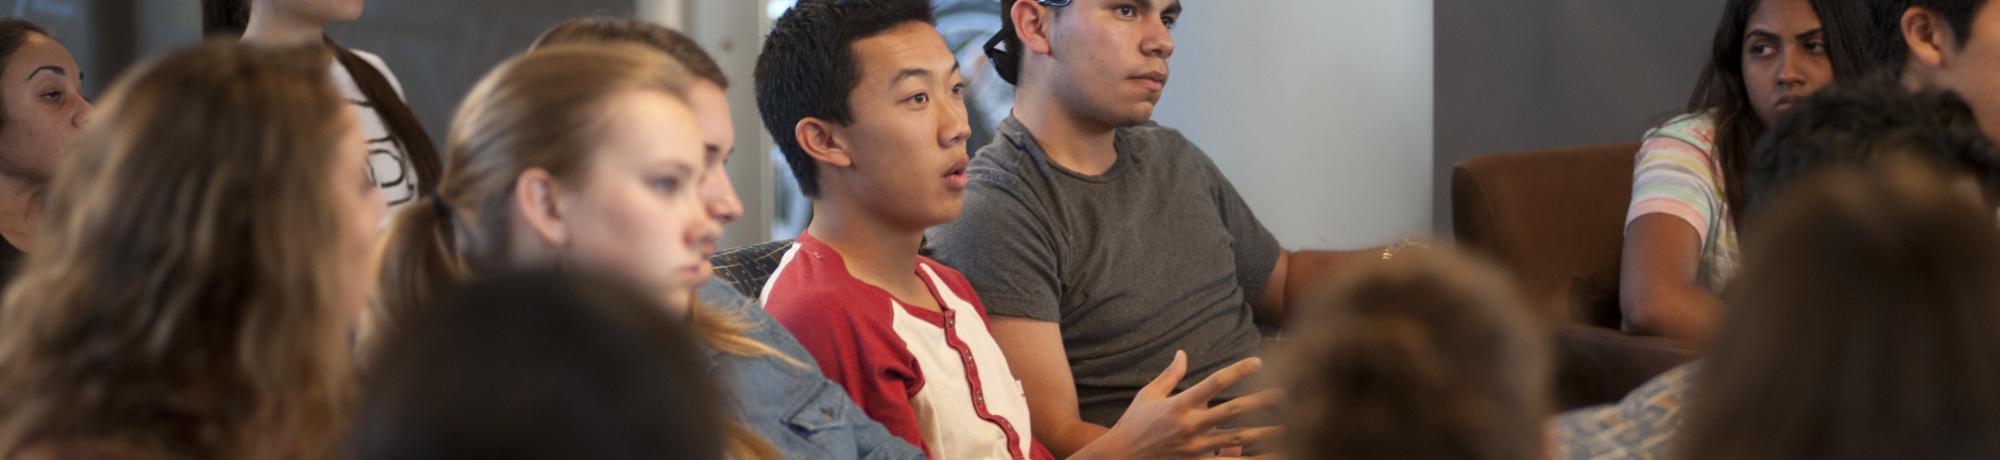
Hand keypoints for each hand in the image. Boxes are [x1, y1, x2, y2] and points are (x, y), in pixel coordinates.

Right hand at [1092, 350, 1282, 458]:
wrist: (1121, 456)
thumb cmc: (1134, 423)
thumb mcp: (1148, 394)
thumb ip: (1170, 374)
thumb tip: (1183, 353)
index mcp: (1180, 404)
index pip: (1215, 382)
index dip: (1238, 370)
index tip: (1259, 361)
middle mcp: (1190, 425)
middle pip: (1233, 410)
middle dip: (1261, 401)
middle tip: (1287, 392)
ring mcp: (1195, 447)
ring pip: (1236, 439)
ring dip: (1263, 433)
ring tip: (1287, 428)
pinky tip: (1269, 457)